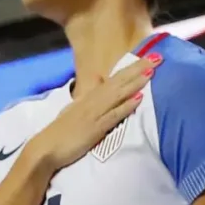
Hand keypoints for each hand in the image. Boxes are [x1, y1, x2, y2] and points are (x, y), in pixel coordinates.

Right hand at [27, 54, 157, 174]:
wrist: (46, 147)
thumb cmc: (62, 130)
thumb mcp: (76, 107)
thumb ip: (89, 93)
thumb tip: (99, 78)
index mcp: (90, 96)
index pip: (115, 77)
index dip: (133, 67)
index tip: (149, 57)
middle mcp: (94, 100)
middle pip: (120, 81)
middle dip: (140, 68)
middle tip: (158, 56)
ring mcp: (95, 113)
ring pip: (119, 94)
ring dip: (136, 82)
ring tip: (152, 71)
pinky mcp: (95, 128)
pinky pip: (113, 115)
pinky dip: (126, 106)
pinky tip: (138, 99)